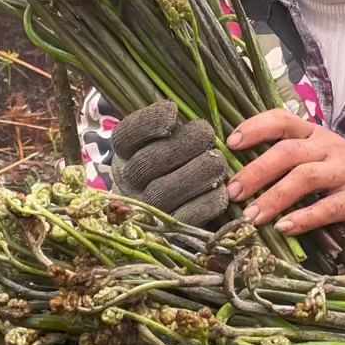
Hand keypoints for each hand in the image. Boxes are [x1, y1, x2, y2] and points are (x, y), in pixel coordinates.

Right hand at [111, 101, 228, 225]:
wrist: (162, 213)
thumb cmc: (170, 163)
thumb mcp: (161, 139)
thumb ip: (168, 124)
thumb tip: (178, 111)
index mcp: (123, 152)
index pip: (127, 135)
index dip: (149, 122)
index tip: (174, 112)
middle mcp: (128, 181)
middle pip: (148, 162)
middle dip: (184, 144)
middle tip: (207, 135)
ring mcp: (146, 209)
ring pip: (165, 190)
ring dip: (198, 171)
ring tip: (217, 161)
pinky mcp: (168, 233)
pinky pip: (186, 217)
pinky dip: (208, 202)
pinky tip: (221, 189)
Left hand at [226, 110, 344, 257]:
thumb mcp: (322, 159)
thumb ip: (291, 158)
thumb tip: (241, 171)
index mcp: (316, 135)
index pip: (283, 120)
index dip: (255, 127)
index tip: (230, 143)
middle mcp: (330, 148)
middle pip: (287, 152)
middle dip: (255, 172)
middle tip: (233, 192)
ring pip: (304, 178)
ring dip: (273, 198)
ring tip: (251, 217)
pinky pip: (326, 208)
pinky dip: (302, 218)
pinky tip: (283, 228)